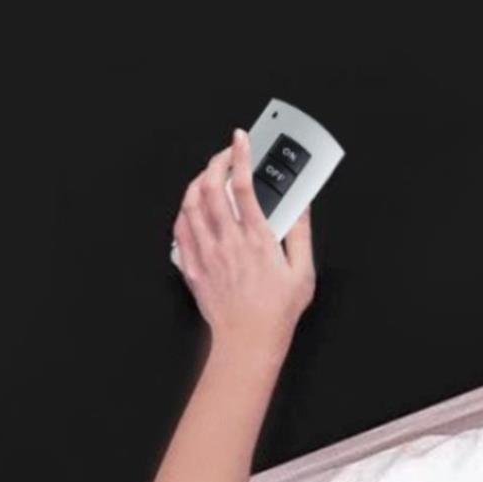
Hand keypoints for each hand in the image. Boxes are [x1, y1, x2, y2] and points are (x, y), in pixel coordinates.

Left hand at [173, 128, 315, 349]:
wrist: (247, 343)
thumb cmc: (276, 313)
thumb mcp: (302, 272)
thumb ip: (301, 233)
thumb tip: (301, 205)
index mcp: (257, 239)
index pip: (244, 184)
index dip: (240, 154)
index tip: (241, 138)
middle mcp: (228, 243)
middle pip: (210, 187)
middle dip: (215, 161)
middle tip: (224, 155)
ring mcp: (207, 255)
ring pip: (191, 205)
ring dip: (197, 183)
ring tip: (208, 176)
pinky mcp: (194, 269)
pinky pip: (180, 231)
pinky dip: (184, 211)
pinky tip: (193, 208)